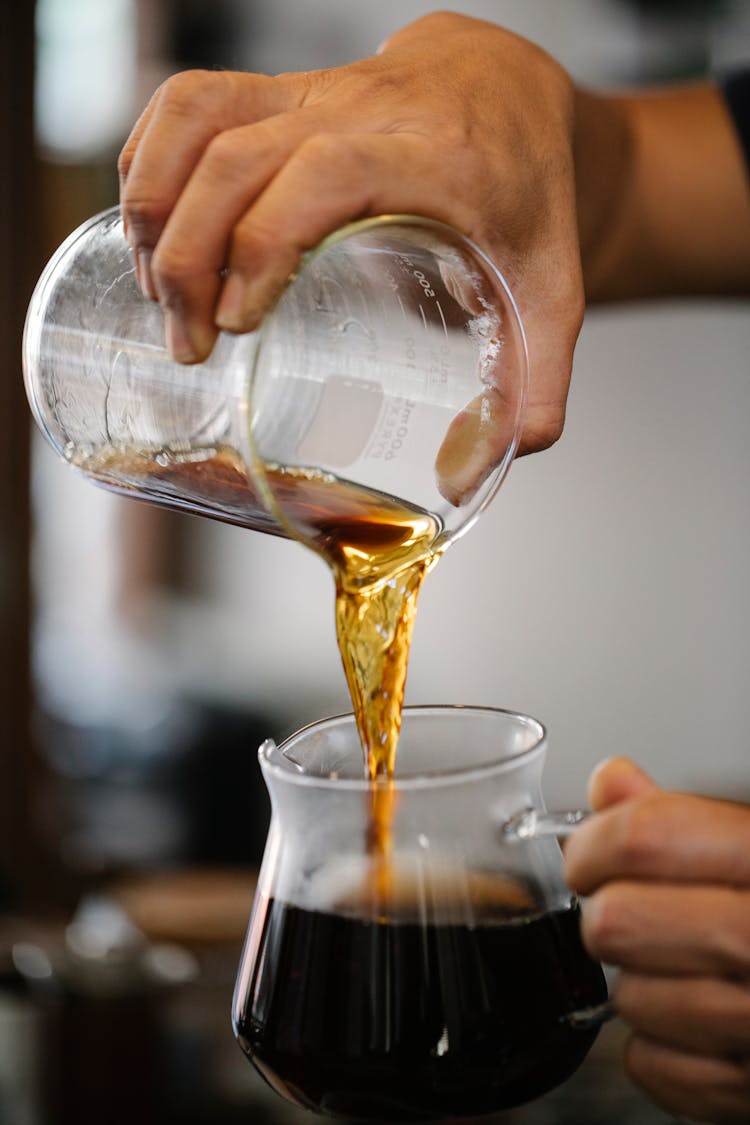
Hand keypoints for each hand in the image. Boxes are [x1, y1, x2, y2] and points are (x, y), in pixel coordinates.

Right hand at [118, 12, 584, 458]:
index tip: (238, 322)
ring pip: (197, 119)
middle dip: (190, 255)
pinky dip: (148, 163)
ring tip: (159, 295)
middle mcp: (361, 111)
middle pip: (237, 155)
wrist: (507, 91)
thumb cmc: (527, 194)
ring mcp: (310, 94)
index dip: (264, 242)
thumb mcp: (551, 294)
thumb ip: (532, 393)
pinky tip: (152, 234)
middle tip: (190, 345)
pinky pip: (186, 104)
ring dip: (156, 208)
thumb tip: (464, 478)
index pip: (326, 171)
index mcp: (432, 154)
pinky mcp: (275, 93)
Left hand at [565, 758, 749, 1122]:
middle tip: (635, 914)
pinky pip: (650, 1065)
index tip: (588, 856)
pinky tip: (697, 1023)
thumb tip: (612, 782)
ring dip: (640, 984)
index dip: (593, 843)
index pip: (644, 837)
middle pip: (616, 919)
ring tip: (685, 971)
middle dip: (610, 916)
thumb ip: (683, 819)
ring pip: (627, 996)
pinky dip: (659, 1050)